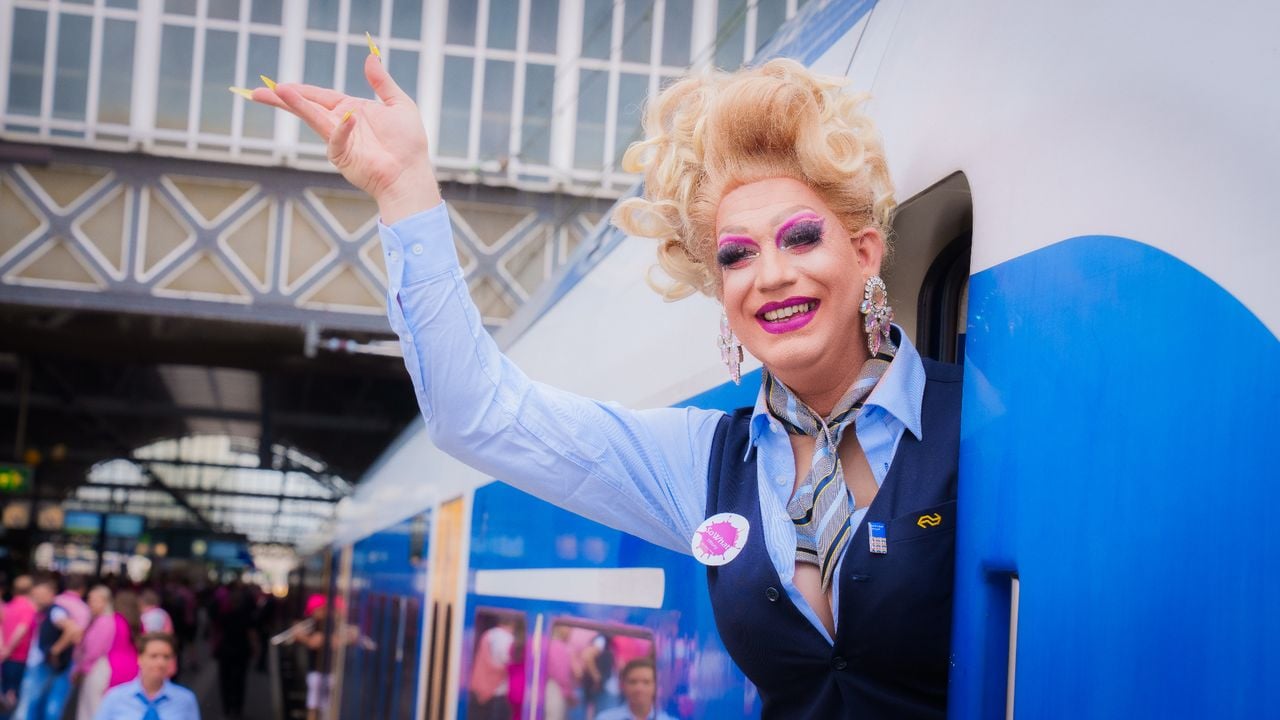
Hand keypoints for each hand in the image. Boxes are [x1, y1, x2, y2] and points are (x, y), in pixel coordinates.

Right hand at [251, 53, 441, 224]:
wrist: (410, 172)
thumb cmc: (408, 142)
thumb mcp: (398, 103)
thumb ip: (382, 82)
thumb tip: (371, 57)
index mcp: (351, 110)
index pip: (320, 96)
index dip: (300, 90)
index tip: (278, 85)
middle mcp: (341, 124)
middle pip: (307, 107)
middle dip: (283, 98)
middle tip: (257, 91)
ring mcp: (339, 141)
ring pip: (313, 118)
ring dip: (297, 105)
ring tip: (277, 92)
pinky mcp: (342, 156)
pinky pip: (337, 138)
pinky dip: (342, 128)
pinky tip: (348, 117)